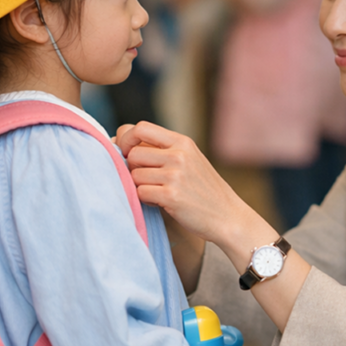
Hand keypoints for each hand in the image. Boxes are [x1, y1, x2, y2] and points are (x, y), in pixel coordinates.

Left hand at [116, 122, 261, 248]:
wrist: (227, 216)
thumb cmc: (202, 189)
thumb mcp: (189, 160)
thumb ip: (162, 149)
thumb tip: (117, 144)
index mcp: (182, 142)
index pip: (140, 128)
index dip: (126, 139)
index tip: (127, 152)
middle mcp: (179, 155)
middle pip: (133, 153)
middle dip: (131, 168)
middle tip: (144, 178)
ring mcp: (175, 175)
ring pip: (134, 175)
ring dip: (139, 186)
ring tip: (156, 191)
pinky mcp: (171, 196)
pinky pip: (140, 192)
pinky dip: (145, 199)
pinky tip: (159, 202)